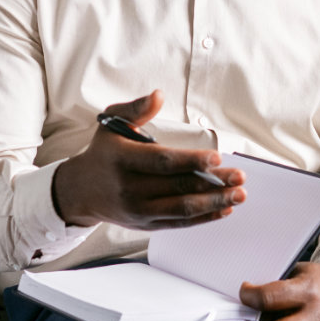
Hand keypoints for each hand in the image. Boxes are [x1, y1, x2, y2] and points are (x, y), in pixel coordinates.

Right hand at [52, 89, 245, 229]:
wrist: (81, 191)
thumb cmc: (103, 153)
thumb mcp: (112, 123)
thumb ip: (136, 109)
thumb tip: (158, 95)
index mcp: (122, 160)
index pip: (162, 161)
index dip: (191, 161)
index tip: (216, 158)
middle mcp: (130, 188)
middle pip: (178, 186)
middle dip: (213, 182)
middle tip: (238, 177)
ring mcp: (138, 210)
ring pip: (182, 209)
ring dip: (214, 203)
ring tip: (238, 194)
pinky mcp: (146, 225)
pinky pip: (179, 223)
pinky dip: (204, 218)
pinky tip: (223, 209)